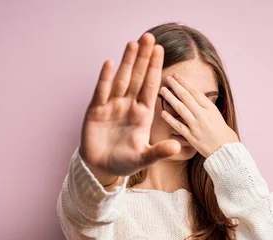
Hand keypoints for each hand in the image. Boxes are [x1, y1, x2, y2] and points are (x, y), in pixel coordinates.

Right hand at [79, 33, 182, 183]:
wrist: (101, 168)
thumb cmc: (123, 162)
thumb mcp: (143, 158)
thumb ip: (159, 152)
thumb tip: (176, 147)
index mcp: (142, 114)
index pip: (151, 87)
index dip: (155, 68)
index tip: (160, 50)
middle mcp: (128, 106)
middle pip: (138, 77)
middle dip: (143, 58)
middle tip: (149, 37)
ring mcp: (112, 106)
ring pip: (121, 79)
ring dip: (127, 62)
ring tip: (133, 43)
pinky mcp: (96, 110)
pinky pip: (102, 91)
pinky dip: (105, 77)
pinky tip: (109, 63)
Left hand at [159, 73, 239, 157]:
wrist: (226, 150)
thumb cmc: (222, 132)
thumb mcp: (216, 115)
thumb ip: (205, 106)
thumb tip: (194, 95)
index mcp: (210, 108)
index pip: (195, 92)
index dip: (184, 82)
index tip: (176, 76)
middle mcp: (203, 115)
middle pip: (187, 97)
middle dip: (176, 86)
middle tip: (167, 78)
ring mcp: (197, 126)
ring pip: (181, 109)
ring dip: (170, 98)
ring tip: (162, 91)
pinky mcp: (192, 137)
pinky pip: (179, 126)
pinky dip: (170, 119)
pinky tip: (163, 112)